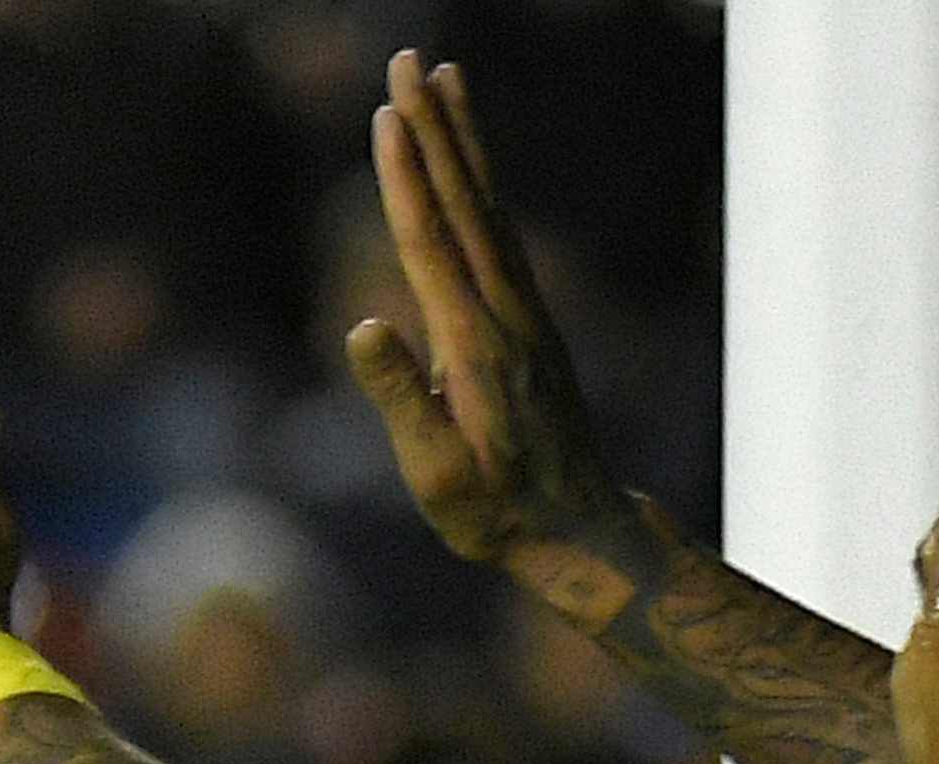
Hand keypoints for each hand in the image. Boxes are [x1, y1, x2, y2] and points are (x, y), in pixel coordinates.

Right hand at [348, 52, 625, 569]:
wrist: (576, 527)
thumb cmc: (494, 513)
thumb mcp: (437, 474)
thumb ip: (403, 398)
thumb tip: (362, 324)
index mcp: (472, 343)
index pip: (429, 241)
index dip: (406, 175)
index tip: (389, 114)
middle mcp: (502, 310)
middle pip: (461, 201)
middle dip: (434, 128)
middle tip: (409, 60)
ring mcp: (522, 309)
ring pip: (487, 204)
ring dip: (463, 138)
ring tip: (446, 77)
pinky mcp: (529, 317)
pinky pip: (502, 229)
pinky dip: (482, 181)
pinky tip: (471, 161)